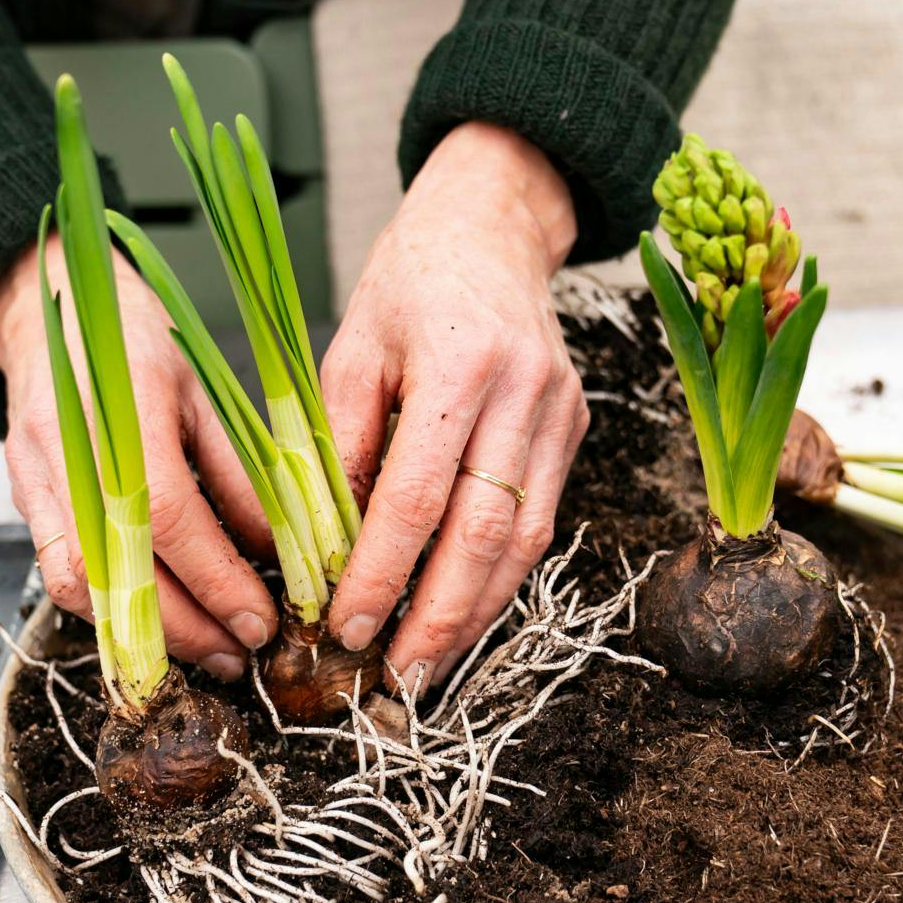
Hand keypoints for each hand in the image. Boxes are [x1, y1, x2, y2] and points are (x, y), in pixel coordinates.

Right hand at [0, 235, 279, 679]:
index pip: (169, 516)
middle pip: (119, 568)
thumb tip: (279, 547)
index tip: (260, 621)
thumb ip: (239, 468)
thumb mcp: (205, 387)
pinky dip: (108, 611)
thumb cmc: (135, 335)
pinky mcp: (23, 495)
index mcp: (125, 408)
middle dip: (185, 627)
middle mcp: (69, 449)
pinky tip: (155, 624)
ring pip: (79, 584)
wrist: (48, 302)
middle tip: (239, 653)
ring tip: (204, 649)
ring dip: (143, 633)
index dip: (216, 580)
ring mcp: (35, 475)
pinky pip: (58, 572)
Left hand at [323, 122, 587, 691]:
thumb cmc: (409, 281)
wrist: (493, 226)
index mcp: (461, 362)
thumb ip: (340, 442)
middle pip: (487, 531)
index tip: (347, 625)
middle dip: (441, 615)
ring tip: (432, 663)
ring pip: (527, 537)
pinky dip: (503, 573)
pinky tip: (468, 610)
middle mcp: (525, 391)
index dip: (383, 571)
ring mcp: (561, 412)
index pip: (418, 495)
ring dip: (480, 610)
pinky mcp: (575, 429)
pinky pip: (542, 518)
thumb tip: (327, 545)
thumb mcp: (351, 346)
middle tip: (399, 677)